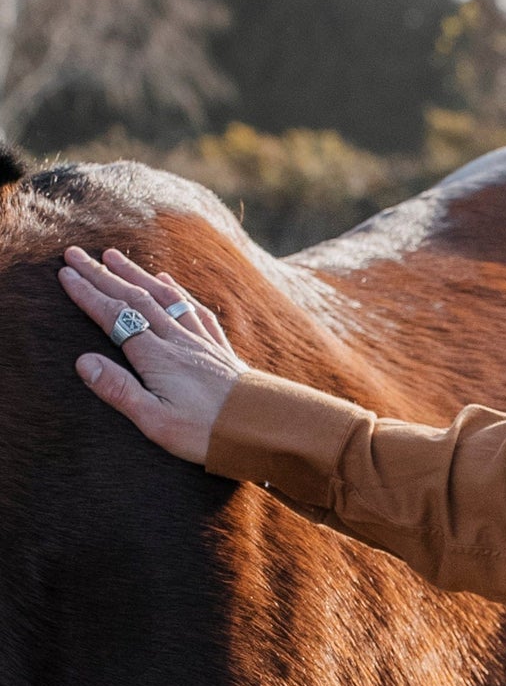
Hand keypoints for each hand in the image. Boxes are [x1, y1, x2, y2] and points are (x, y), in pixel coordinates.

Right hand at [59, 246, 244, 465]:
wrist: (261, 429)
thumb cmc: (206, 432)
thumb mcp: (155, 421)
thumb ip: (119, 390)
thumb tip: (83, 361)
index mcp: (156, 357)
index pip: (114, 317)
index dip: (88, 294)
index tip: (65, 275)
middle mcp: (177, 340)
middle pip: (134, 299)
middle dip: (102, 274)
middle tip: (76, 253)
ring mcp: (200, 340)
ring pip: (163, 297)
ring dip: (135, 275)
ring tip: (113, 256)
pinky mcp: (218, 348)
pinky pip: (194, 310)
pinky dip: (176, 291)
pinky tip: (167, 281)